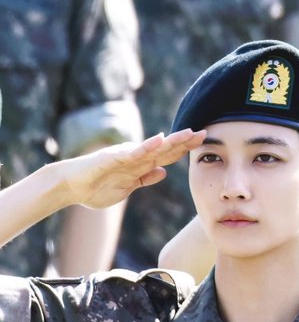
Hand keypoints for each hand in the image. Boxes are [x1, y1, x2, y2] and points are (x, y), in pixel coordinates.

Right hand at [60, 128, 205, 208]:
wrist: (71, 187)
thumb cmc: (96, 188)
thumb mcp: (128, 187)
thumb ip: (145, 179)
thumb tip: (163, 172)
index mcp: (139, 165)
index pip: (166, 156)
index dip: (184, 149)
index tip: (203, 143)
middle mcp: (134, 157)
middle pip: (164, 148)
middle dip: (184, 141)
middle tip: (205, 133)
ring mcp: (124, 156)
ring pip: (152, 147)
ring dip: (170, 141)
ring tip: (187, 134)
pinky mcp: (111, 158)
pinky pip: (131, 152)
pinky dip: (145, 147)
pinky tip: (158, 140)